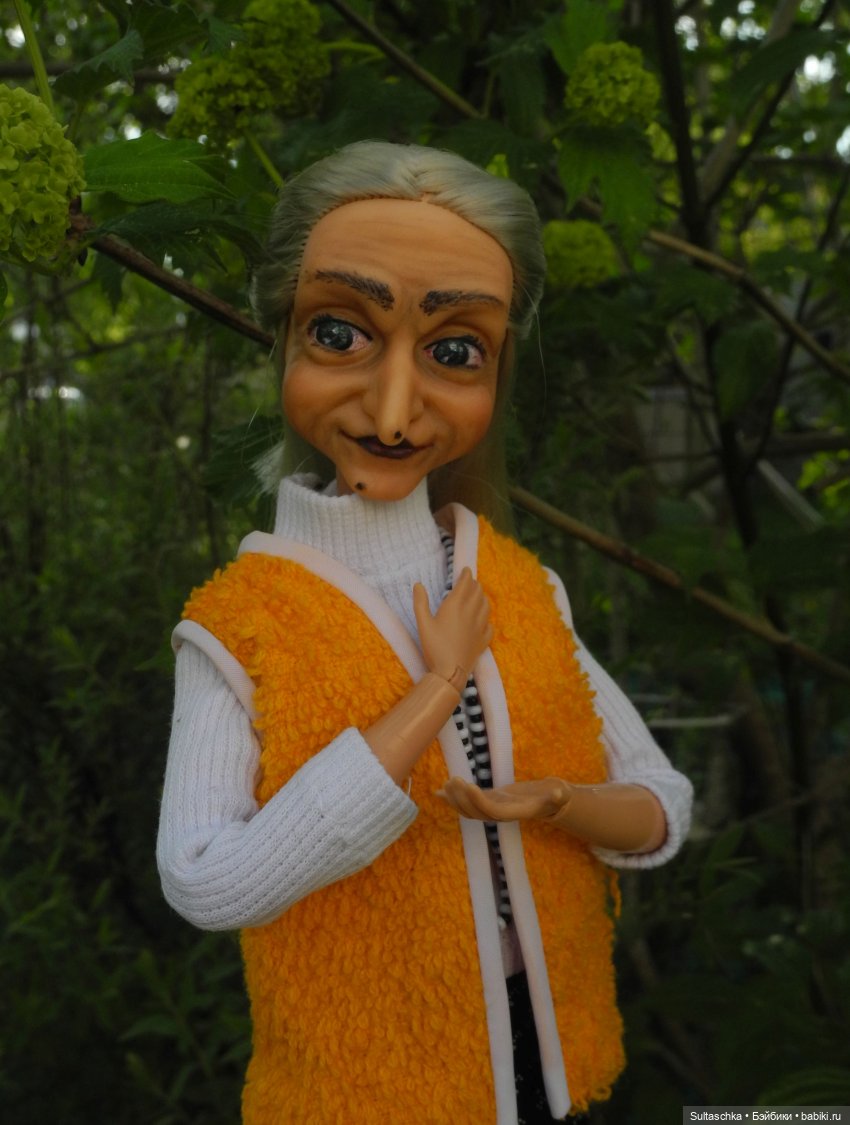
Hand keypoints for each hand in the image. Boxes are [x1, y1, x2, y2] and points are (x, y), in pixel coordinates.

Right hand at [413, 568, 491, 686]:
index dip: (466, 575)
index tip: (466, 570)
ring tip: (477, 595)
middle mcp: (471, 612)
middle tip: (469, 582)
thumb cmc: (434, 647)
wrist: (450, 672)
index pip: (465, 584)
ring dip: (482, 597)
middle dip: (474, 584)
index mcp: (455, 606)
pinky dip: (487, 618)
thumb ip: (420, 603)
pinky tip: (483, 620)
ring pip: (486, 605)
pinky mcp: (484, 640)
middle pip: (477, 592)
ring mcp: (480, 626)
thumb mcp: (423, 624)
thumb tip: (418, 585)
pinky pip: (490, 624)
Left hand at [436, 777, 571, 821]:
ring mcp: (492, 808)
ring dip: (455, 799)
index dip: (479, 801)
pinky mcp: (488, 801)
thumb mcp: (559, 795)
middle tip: (452, 781)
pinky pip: (467, 803)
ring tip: (446, 784)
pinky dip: (451, 799)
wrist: (547, 803)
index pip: (492, 811)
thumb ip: (559, 795)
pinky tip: (436, 792)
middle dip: (462, 799)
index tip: (468, 785)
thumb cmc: (554, 798)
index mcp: (513, 812)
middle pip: (476, 813)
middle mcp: (500, 813)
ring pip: (468, 811)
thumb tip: (559, 792)